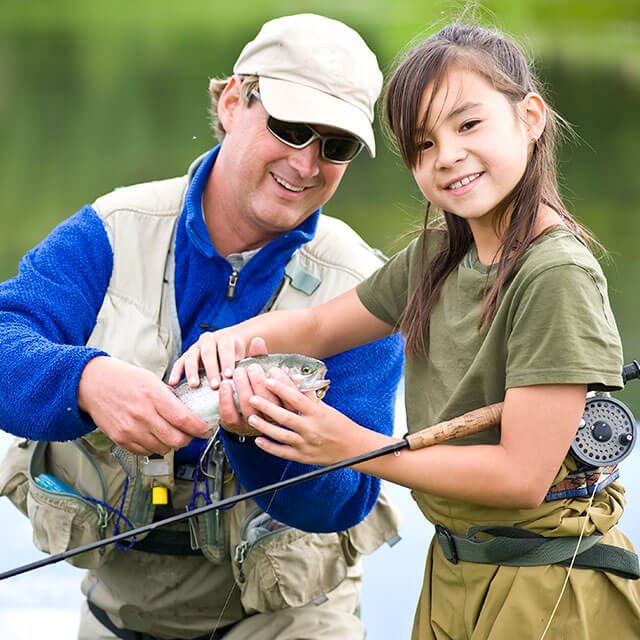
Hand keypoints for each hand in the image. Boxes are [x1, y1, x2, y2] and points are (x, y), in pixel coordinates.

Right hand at [78, 356, 210, 454]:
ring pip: (162, 448)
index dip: (200, 429)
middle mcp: (143, 415)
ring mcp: (131, 429)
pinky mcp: (121, 439)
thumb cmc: (124, 379)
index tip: (207, 430)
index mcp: (154, 397)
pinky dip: (154, 447)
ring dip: (171, 444)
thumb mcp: (152, 380)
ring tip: (171, 433)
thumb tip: (189, 413)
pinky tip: (154, 436)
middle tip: (191, 434)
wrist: (92, 383)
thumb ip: (169, 398)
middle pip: (176, 440)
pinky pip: (145, 451)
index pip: (184, 420)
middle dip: (188, 439)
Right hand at [168, 332, 266, 388]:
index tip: (229, 375)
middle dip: (211, 369)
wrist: (227, 347)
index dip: (227, 361)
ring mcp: (196, 347)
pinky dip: (176, 372)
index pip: (225, 348)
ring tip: (195, 385)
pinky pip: (180, 362)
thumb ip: (254, 353)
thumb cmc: (239, 355)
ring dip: (192, 371)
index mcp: (225, 338)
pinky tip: (173, 383)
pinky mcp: (187, 355)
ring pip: (191, 356)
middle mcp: (208, 340)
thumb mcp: (248, 353)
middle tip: (214, 384)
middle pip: (207, 352)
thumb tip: (258, 348)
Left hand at [218, 344, 290, 436]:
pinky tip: (225, 386)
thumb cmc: (259, 389)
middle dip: (259, 383)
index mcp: (288, 407)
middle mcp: (272, 419)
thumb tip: (257, 341)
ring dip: (243, 389)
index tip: (273, 370)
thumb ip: (263, 358)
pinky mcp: (236, 427)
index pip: (292, 399)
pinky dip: (227, 399)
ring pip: (250, 409)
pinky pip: (231, 416)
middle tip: (252, 368)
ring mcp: (254, 425)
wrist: (243, 415)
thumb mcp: (265, 374)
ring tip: (238, 373)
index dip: (282, 384)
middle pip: (269, 404)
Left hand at [245, 370, 383, 465]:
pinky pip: (282, 452)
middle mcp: (311, 429)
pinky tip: (258, 440)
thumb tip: (292, 381)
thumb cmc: (340, 425)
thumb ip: (308, 396)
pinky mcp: (303, 457)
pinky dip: (269, 447)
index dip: (281, 388)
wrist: (354, 449)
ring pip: (281, 435)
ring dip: (264, 426)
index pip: (296, 398)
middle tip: (252, 397)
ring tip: (251, 417)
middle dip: (267, 407)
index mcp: (318, 414)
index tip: (269, 379)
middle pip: (285, 417)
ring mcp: (306, 444)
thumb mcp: (326, 408)